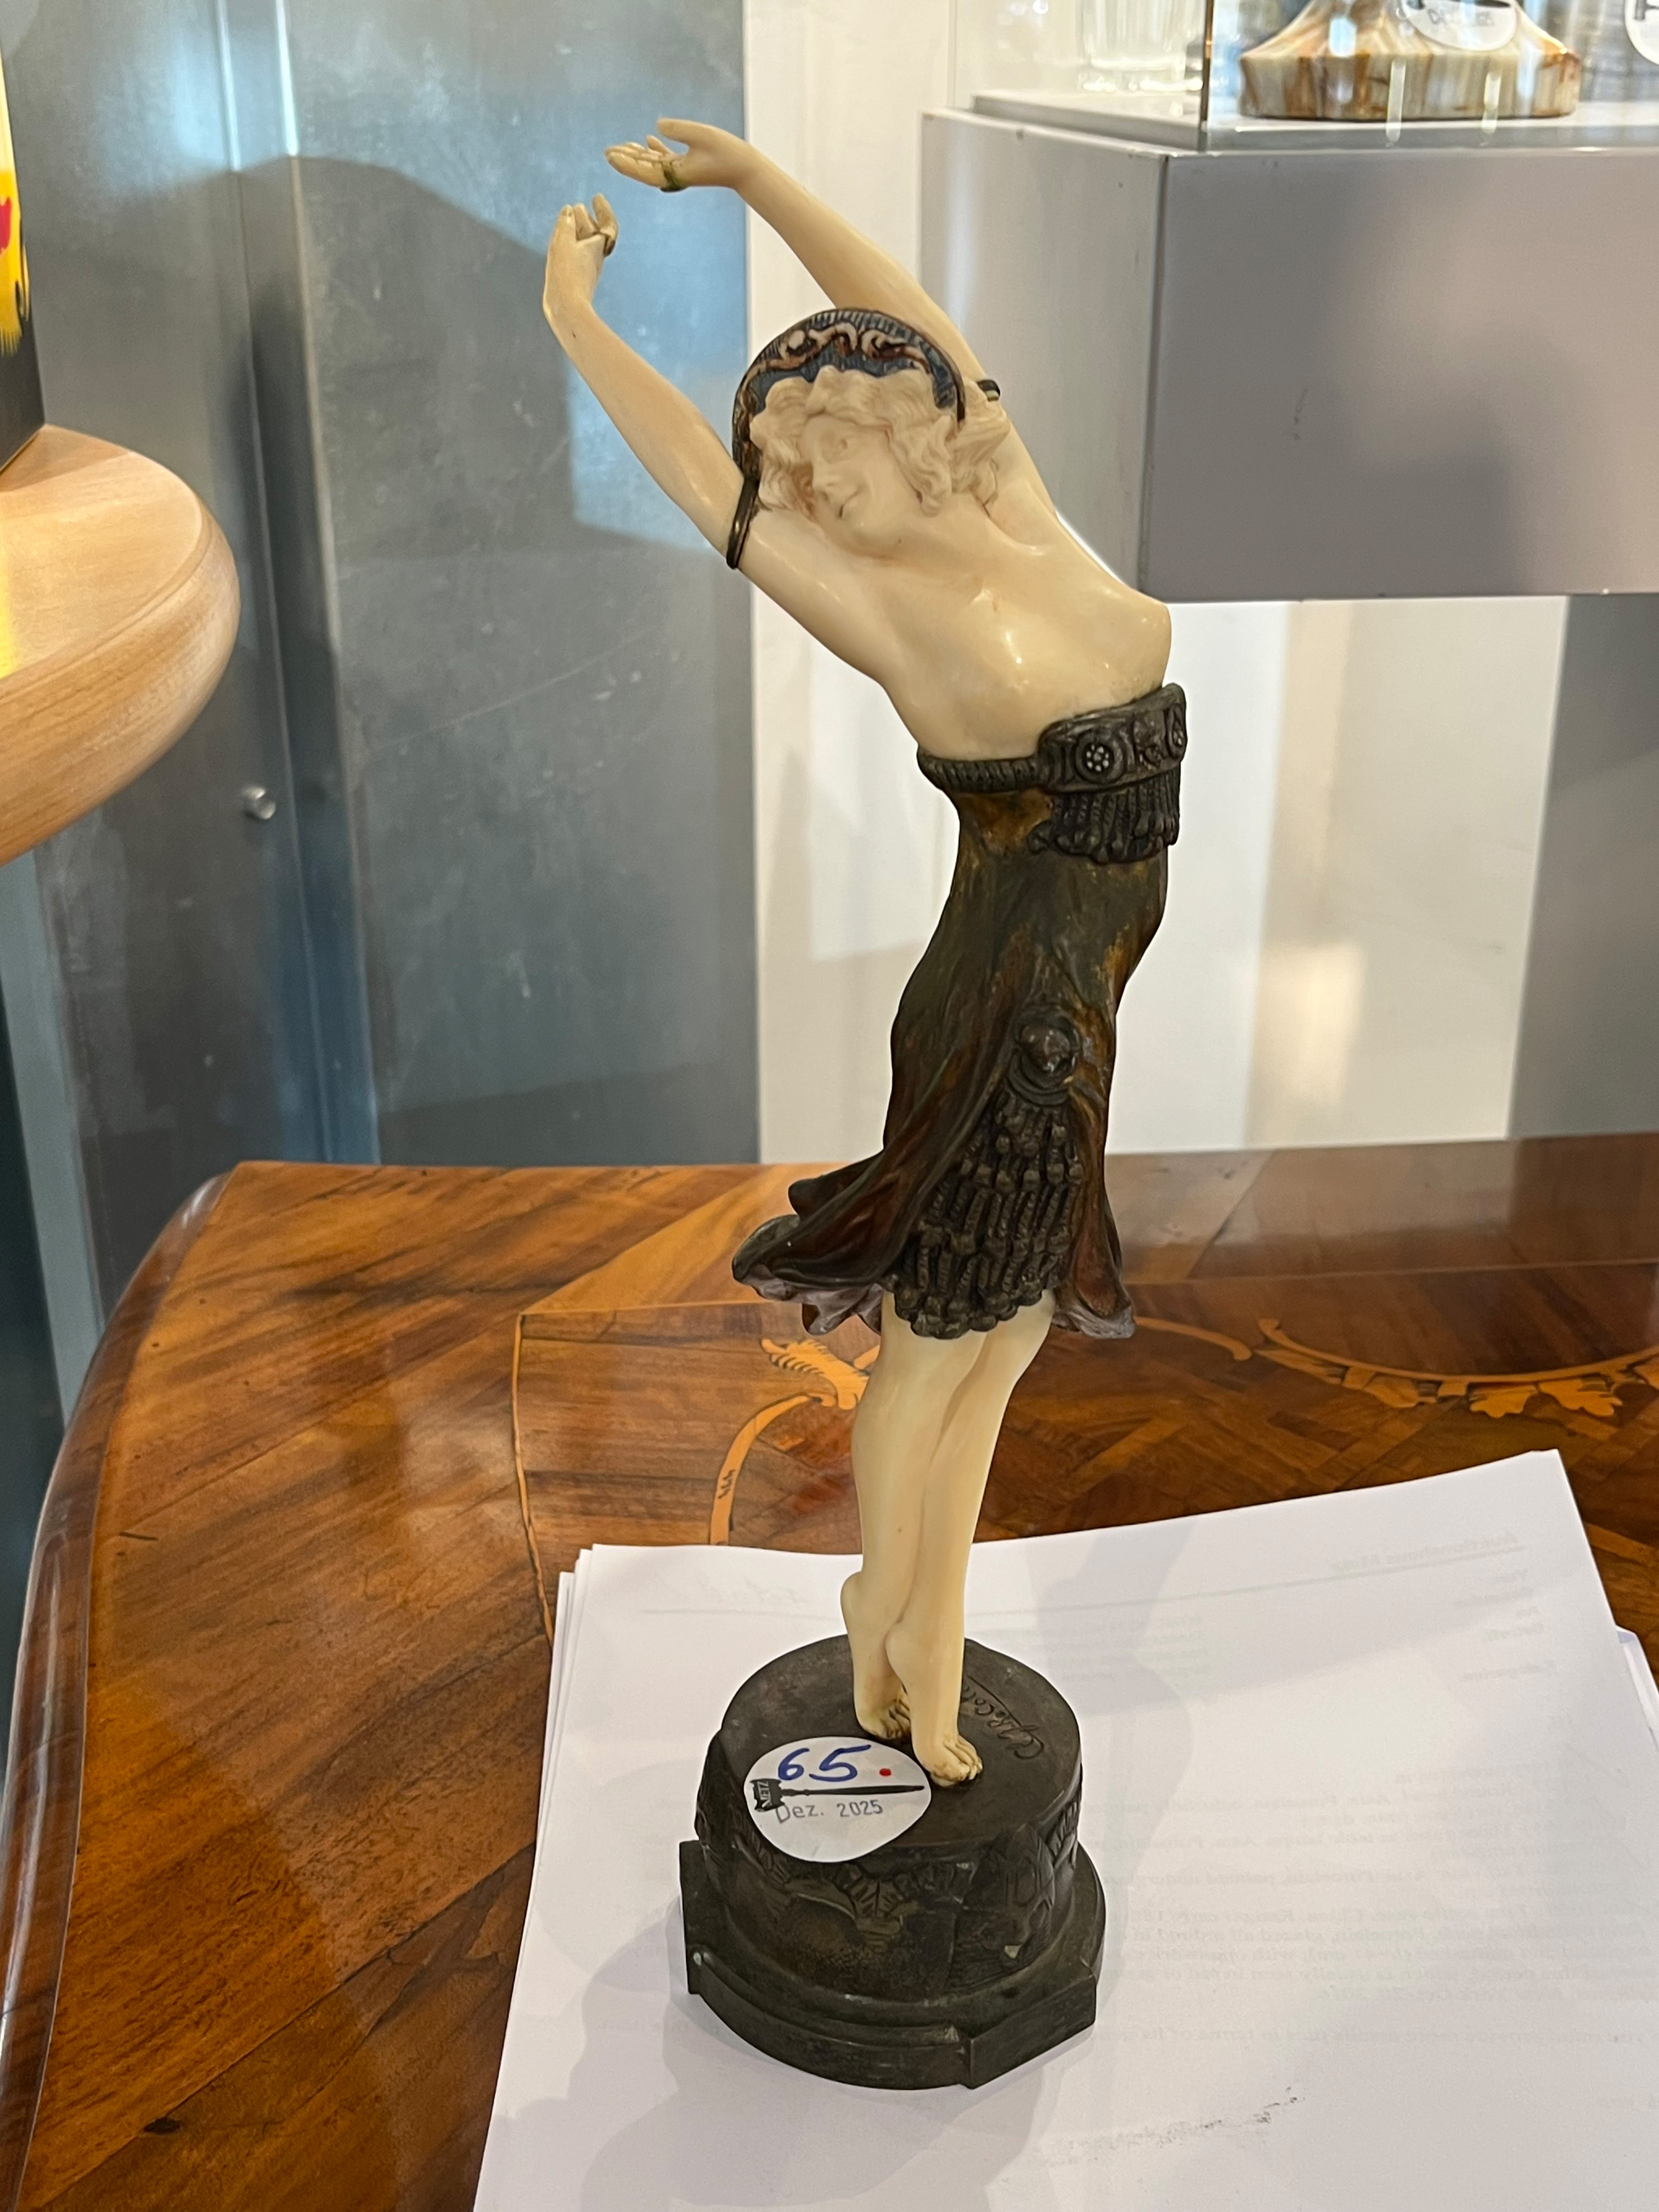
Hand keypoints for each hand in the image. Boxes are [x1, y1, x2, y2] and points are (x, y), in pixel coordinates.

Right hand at [542, 196, 617, 337]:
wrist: (566, 309)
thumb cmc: (566, 275)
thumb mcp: (563, 243)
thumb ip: (566, 225)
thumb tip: (569, 211)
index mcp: (597, 248)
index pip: (608, 225)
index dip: (604, 210)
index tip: (596, 197)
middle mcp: (594, 259)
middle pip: (595, 234)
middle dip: (587, 219)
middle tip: (579, 208)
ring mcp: (586, 270)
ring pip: (585, 246)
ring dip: (578, 231)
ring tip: (568, 221)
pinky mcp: (576, 280)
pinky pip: (576, 256)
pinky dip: (570, 245)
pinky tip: (561, 245)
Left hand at [605, 118, 754, 193]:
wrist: (745, 168)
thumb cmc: (726, 152)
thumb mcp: (702, 135)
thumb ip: (678, 129)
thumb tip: (657, 126)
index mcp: (676, 172)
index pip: (645, 170)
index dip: (626, 163)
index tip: (611, 156)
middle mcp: (675, 174)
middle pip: (645, 169)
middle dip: (626, 160)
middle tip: (607, 151)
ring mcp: (682, 170)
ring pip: (653, 163)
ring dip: (637, 155)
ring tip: (620, 146)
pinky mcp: (689, 164)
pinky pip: (667, 158)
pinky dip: (655, 150)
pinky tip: (646, 140)